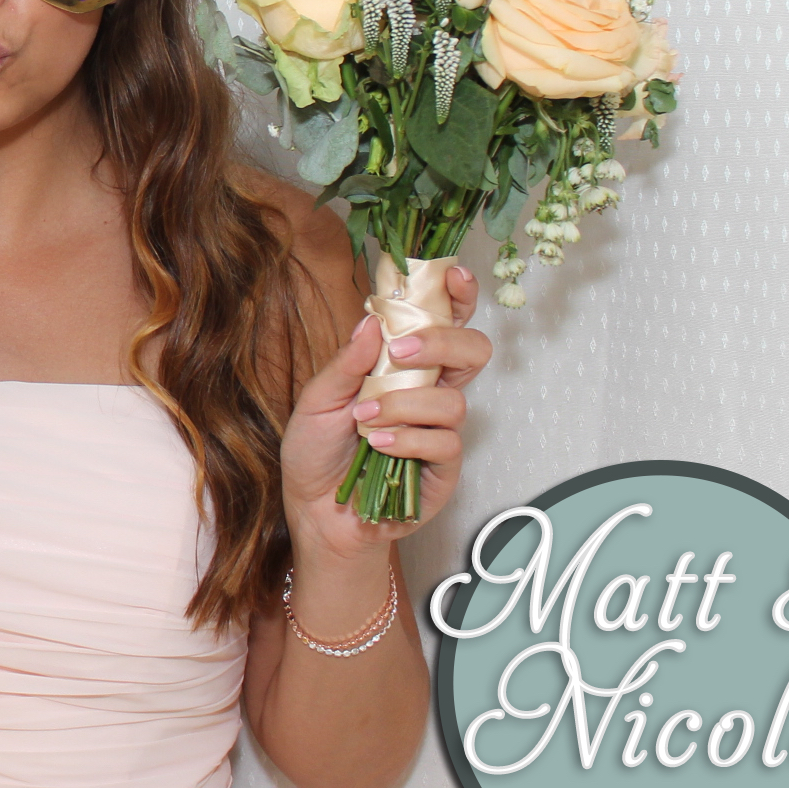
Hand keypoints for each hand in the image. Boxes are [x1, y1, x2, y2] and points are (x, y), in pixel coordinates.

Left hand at [282, 265, 493, 561]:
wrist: (316, 513)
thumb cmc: (316, 452)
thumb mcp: (317, 399)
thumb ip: (346, 363)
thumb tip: (371, 321)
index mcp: (402, 366)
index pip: (443, 322)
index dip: (457, 295)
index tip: (451, 274)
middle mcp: (429, 392)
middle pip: (472, 351)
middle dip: (442, 342)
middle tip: (400, 352)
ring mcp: (440, 431)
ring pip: (453, 401)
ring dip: (404, 405)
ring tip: (364, 419)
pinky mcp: (443, 469)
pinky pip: (443, 444)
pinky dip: (405, 439)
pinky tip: (375, 445)